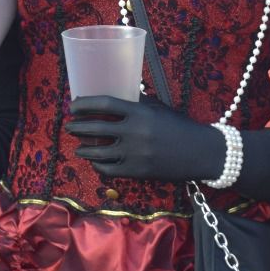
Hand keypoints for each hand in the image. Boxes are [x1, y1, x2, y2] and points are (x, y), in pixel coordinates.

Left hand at [64, 96, 223, 182]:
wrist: (200, 152)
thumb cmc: (178, 127)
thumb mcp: (158, 109)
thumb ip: (136, 103)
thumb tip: (112, 98)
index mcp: (139, 112)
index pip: (104, 103)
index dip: (84, 104)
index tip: (73, 106)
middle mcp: (134, 132)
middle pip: (95, 127)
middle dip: (77, 126)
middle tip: (70, 126)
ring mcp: (134, 153)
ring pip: (97, 151)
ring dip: (83, 148)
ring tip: (78, 146)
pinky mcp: (137, 171)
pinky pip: (108, 169)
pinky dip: (98, 164)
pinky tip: (94, 161)